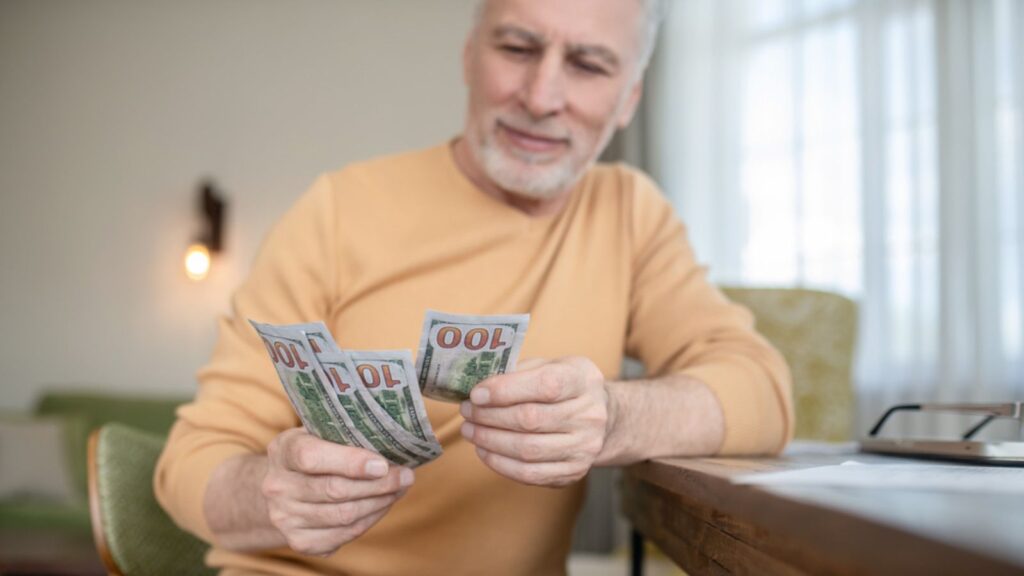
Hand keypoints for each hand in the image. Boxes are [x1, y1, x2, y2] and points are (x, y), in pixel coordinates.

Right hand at [261, 428, 413, 555]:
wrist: (282, 488)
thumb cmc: (312, 452)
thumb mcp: (318, 432)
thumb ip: (346, 432)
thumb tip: (391, 438)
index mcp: (282, 451)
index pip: (311, 457)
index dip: (350, 462)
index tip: (382, 464)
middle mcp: (278, 486)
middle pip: (334, 490)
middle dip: (378, 484)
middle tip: (405, 476)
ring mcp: (286, 518)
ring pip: (344, 515)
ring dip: (379, 502)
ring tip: (399, 488)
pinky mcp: (300, 542)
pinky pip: (344, 535)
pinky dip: (370, 520)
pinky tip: (383, 504)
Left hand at [459, 357, 611, 486]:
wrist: (601, 418)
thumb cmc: (565, 387)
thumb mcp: (550, 365)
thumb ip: (519, 372)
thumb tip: (479, 388)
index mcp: (583, 380)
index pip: (545, 385)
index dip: (505, 390)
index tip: (476, 394)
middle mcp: (590, 415)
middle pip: (531, 419)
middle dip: (489, 416)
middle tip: (466, 411)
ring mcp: (584, 447)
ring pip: (527, 450)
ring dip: (490, 441)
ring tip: (470, 430)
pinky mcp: (574, 472)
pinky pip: (530, 474)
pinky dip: (500, 463)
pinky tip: (484, 451)